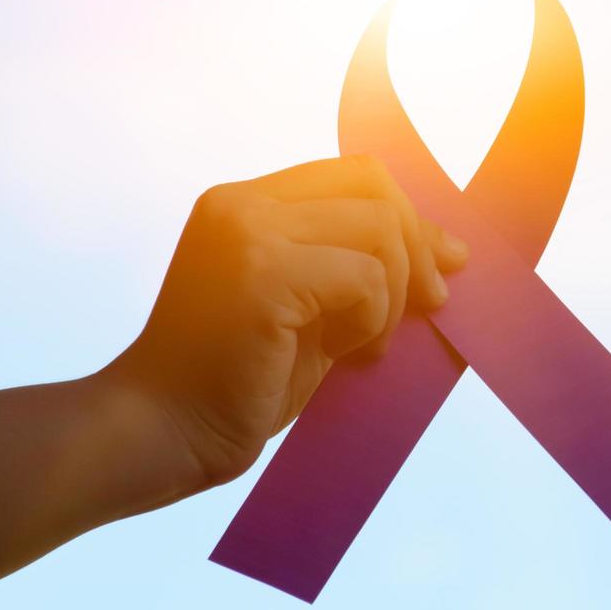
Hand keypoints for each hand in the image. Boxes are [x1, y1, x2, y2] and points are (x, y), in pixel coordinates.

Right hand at [105, 156, 467, 487]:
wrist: (162, 434)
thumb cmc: (235, 384)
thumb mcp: (310, 310)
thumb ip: (358, 269)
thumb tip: (448, 249)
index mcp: (244, 204)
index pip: (354, 175)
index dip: (408, 217)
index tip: (438, 268)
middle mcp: (241, 204)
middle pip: (375, 188)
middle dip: (417, 247)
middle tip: (430, 305)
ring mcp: (248, 233)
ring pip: (381, 230)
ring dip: (394, 296)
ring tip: (368, 346)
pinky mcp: (263, 275)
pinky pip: (366, 278)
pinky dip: (374, 319)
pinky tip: (348, 355)